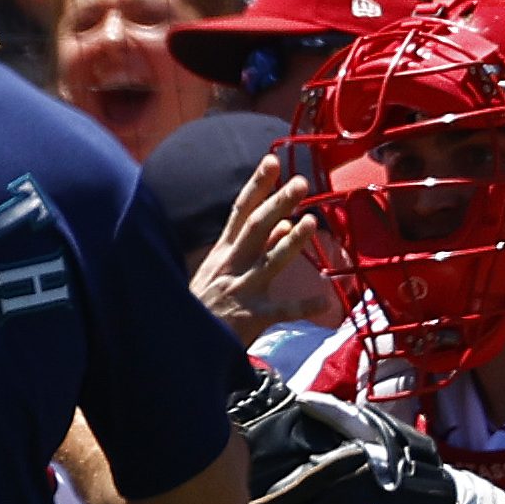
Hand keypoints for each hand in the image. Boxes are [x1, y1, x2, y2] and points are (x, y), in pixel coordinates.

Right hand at [190, 168, 338, 337]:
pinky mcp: (250, 318)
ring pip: (270, 262)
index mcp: (224, 251)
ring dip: (291, 242)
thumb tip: (284, 223)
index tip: (272, 160)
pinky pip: (281, 311)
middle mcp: (232, 265)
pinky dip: (303, 307)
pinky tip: (324, 301)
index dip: (257, 185)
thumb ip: (256, 247)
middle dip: (278, 202)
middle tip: (300, 181)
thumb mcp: (223, 270)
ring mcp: (241, 290)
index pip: (241, 210)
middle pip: (256, 227)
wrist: (180, 342)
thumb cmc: (206, 305)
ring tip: (311, 221)